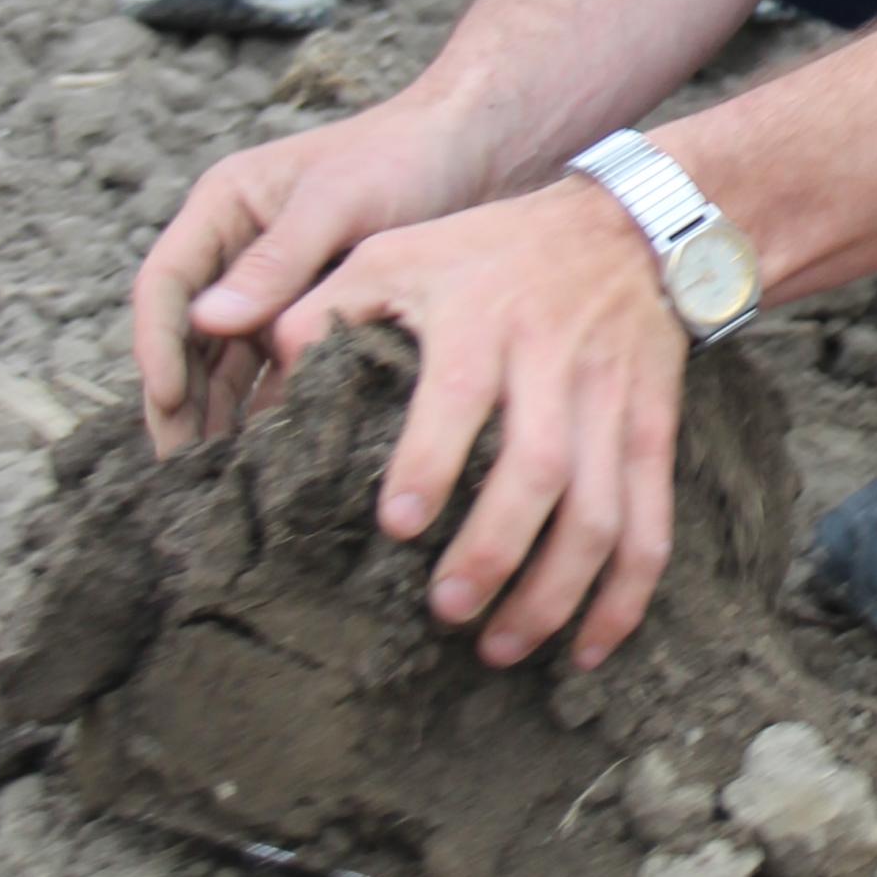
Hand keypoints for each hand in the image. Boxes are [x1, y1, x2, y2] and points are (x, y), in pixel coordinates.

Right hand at [131, 85, 500, 451]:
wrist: (477, 148)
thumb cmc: (404, 154)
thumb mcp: (340, 200)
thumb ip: (278, 259)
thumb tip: (207, 322)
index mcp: (225, 208)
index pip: (166, 285)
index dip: (158, 345)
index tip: (168, 402)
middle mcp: (239, 252)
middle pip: (188, 337)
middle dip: (180, 401)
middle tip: (183, 470)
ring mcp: (276, 288)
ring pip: (229, 363)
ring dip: (220, 417)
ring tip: (219, 480)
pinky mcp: (317, 317)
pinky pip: (279, 372)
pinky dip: (270, 412)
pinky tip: (274, 460)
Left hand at [238, 181, 687, 667]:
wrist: (631, 227)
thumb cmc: (490, 251)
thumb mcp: (401, 250)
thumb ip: (320, 302)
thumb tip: (223, 331)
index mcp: (483, 321)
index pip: (460, 394)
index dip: (432, 461)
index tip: (398, 524)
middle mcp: (553, 365)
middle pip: (537, 471)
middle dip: (493, 550)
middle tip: (445, 608)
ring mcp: (610, 405)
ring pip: (599, 513)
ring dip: (555, 591)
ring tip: (500, 646)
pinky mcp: (653, 433)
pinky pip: (651, 524)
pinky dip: (626, 597)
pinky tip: (587, 649)